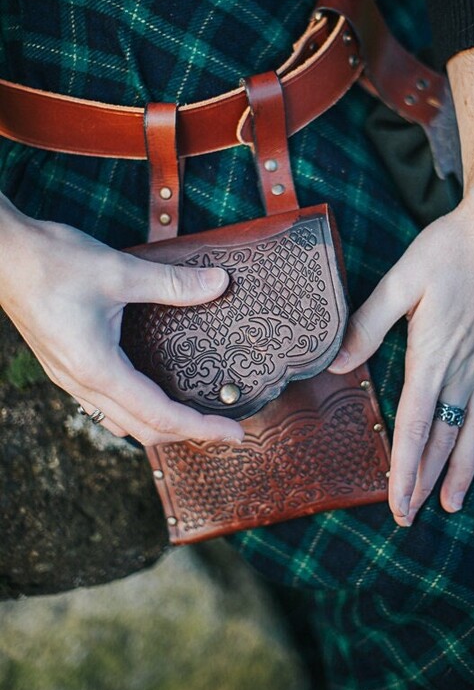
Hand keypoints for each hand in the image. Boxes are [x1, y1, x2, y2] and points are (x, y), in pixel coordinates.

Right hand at [0, 201, 243, 445]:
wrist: (2, 255)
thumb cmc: (52, 262)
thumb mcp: (119, 270)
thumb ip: (172, 283)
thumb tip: (219, 283)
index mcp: (97, 368)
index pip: (160, 415)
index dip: (201, 427)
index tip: (235, 433)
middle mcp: (82, 383)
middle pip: (143, 429)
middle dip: (188, 434)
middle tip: (226, 429)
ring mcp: (70, 378)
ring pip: (122, 422)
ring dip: (161, 426)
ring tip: (195, 417)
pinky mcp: (65, 366)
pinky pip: (105, 405)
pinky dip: (137, 411)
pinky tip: (151, 394)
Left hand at [329, 188, 473, 523]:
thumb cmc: (450, 249)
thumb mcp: (401, 281)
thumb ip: (368, 324)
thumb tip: (337, 362)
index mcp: (433, 355)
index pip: (414, 427)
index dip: (405, 470)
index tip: (397, 505)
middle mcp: (464, 369)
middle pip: (443, 438)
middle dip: (427, 481)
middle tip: (413, 516)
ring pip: (473, 431)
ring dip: (462, 470)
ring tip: (454, 504)